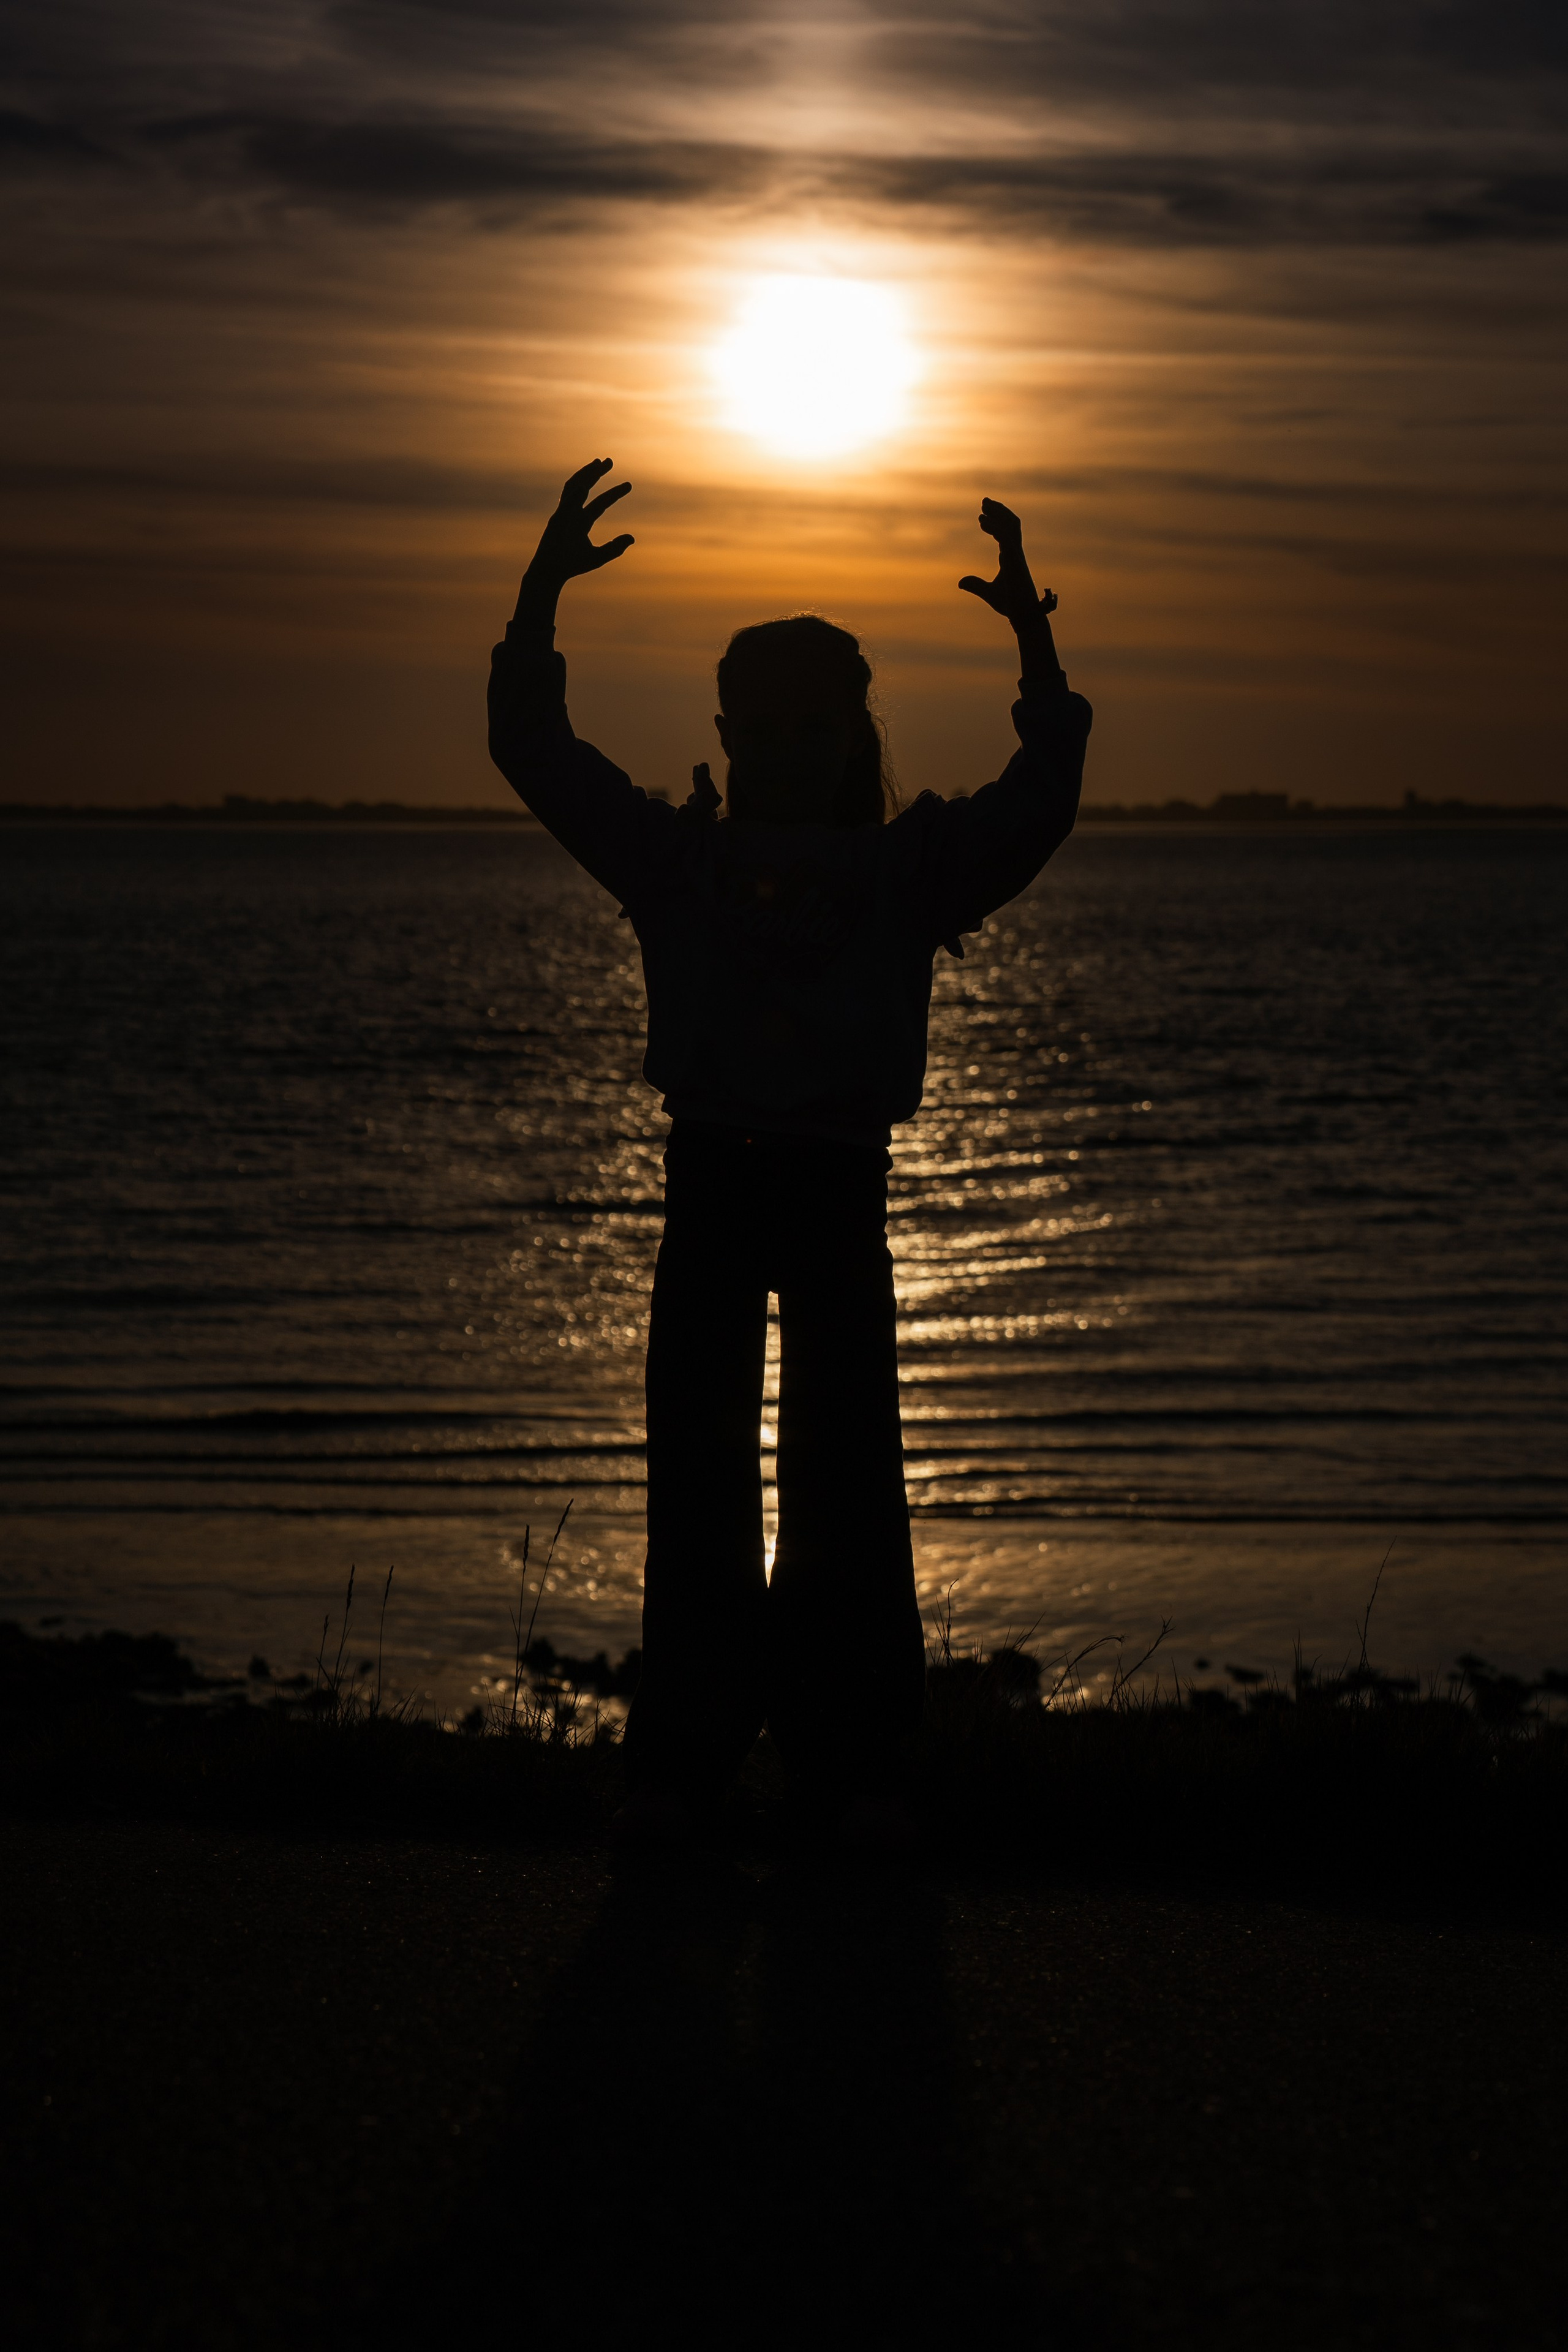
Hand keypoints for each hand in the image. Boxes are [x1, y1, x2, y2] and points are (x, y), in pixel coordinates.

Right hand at [513, 459, 632, 624]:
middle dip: (596, 474)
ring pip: (574, 488)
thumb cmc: (573, 565)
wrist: (552, 573)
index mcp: (582, 521)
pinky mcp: (555, 520)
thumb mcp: (599, 556)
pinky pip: (565, 505)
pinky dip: (574, 496)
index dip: (614, 494)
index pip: (601, 503)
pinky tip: (585, 487)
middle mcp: (573, 513)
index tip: (629, 485)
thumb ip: (615, 547)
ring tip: (598, 463)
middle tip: (609, 461)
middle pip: (586, 488)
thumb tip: (632, 538)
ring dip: (585, 475)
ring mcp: (563, 514)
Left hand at [958, 498, 1056, 632]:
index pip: (1007, 531)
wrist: (1024, 616)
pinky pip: (1006, 538)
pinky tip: (982, 522)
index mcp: (1012, 557)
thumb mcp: (989, 593)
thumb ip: (976, 585)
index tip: (982, 515)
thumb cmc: (1011, 605)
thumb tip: (960, 582)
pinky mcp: (1015, 562)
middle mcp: (1016, 553)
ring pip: (1011, 526)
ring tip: (983, 507)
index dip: (997, 520)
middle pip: (1011, 523)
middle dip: (999, 510)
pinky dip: (995, 527)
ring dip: (998, 513)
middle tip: (984, 502)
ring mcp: (1017, 556)